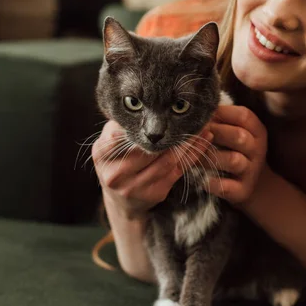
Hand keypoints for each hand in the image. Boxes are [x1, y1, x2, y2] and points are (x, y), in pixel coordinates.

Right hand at [92, 120, 212, 218]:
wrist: (121, 199)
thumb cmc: (117, 161)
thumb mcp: (109, 142)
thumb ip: (121, 125)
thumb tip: (143, 106)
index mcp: (102, 155)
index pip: (117, 137)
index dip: (137, 125)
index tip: (157, 111)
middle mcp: (116, 174)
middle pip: (148, 148)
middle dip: (171, 131)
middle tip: (190, 114)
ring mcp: (135, 187)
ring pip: (168, 159)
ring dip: (188, 142)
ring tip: (203, 125)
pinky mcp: (155, 193)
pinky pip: (179, 170)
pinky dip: (193, 154)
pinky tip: (204, 140)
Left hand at [203, 105, 266, 205]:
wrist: (255, 185)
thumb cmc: (236, 151)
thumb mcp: (236, 132)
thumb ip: (222, 120)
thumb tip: (196, 106)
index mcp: (257, 131)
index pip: (244, 115)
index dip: (222, 112)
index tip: (205, 114)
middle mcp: (258, 149)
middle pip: (238, 136)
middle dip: (214, 132)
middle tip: (195, 134)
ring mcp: (252, 171)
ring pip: (232, 160)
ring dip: (209, 157)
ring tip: (194, 157)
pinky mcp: (243, 190)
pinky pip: (226, 186)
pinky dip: (212, 183)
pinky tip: (201, 179)